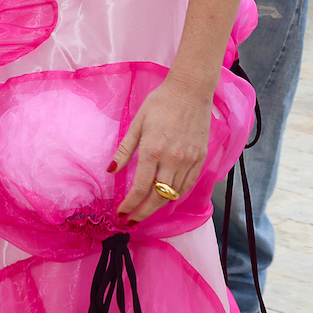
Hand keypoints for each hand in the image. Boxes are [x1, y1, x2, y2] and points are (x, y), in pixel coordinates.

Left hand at [106, 72, 212, 223]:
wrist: (190, 91)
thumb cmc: (160, 103)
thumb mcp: (137, 123)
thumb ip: (125, 150)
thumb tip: (111, 171)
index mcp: (153, 150)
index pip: (140, 188)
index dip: (130, 205)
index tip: (121, 213)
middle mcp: (173, 159)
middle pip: (158, 197)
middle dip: (144, 213)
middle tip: (132, 221)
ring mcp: (189, 160)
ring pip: (174, 194)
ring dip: (159, 207)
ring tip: (146, 212)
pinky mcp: (201, 158)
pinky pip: (188, 185)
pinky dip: (176, 196)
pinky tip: (166, 199)